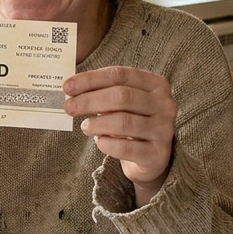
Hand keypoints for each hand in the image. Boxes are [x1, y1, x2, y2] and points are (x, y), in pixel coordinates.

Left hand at [64, 66, 175, 205]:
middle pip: (122, 96)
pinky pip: (126, 147)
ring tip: (84, 126)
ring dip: (97, 123)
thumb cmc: (132, 123)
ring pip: (124, 122)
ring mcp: (164, 130)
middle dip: (90, 100)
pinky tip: (99, 141)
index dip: (91, 79)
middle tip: (69, 107)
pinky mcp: (157, 155)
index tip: (67, 86)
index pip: (120, 75)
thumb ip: (103, 93)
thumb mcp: (122, 104)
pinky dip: (107, 144)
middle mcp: (165, 105)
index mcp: (156, 85)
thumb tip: (71, 89)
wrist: (151, 159)